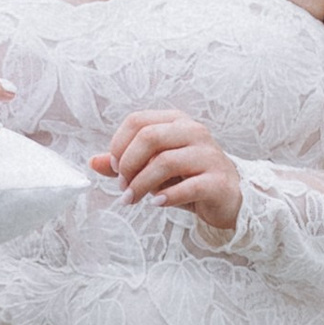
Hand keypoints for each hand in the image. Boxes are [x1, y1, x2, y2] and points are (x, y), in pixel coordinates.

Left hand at [93, 107, 243, 232]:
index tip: (116, 168)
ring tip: (134, 199)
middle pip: (149, 137)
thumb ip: (126, 163)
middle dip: (128, 165)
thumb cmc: (189, 179)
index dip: (119, 145)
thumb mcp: (154, 168)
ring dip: (142, 184)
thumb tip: (93, 162)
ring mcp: (208, 155)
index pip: (137, 121)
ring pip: (165, 162)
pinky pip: (188, 186)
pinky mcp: (217, 181)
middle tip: (123, 187)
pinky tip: (157, 203)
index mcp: (176, 121)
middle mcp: (194, 132)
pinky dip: (167, 197)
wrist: (230, 198)